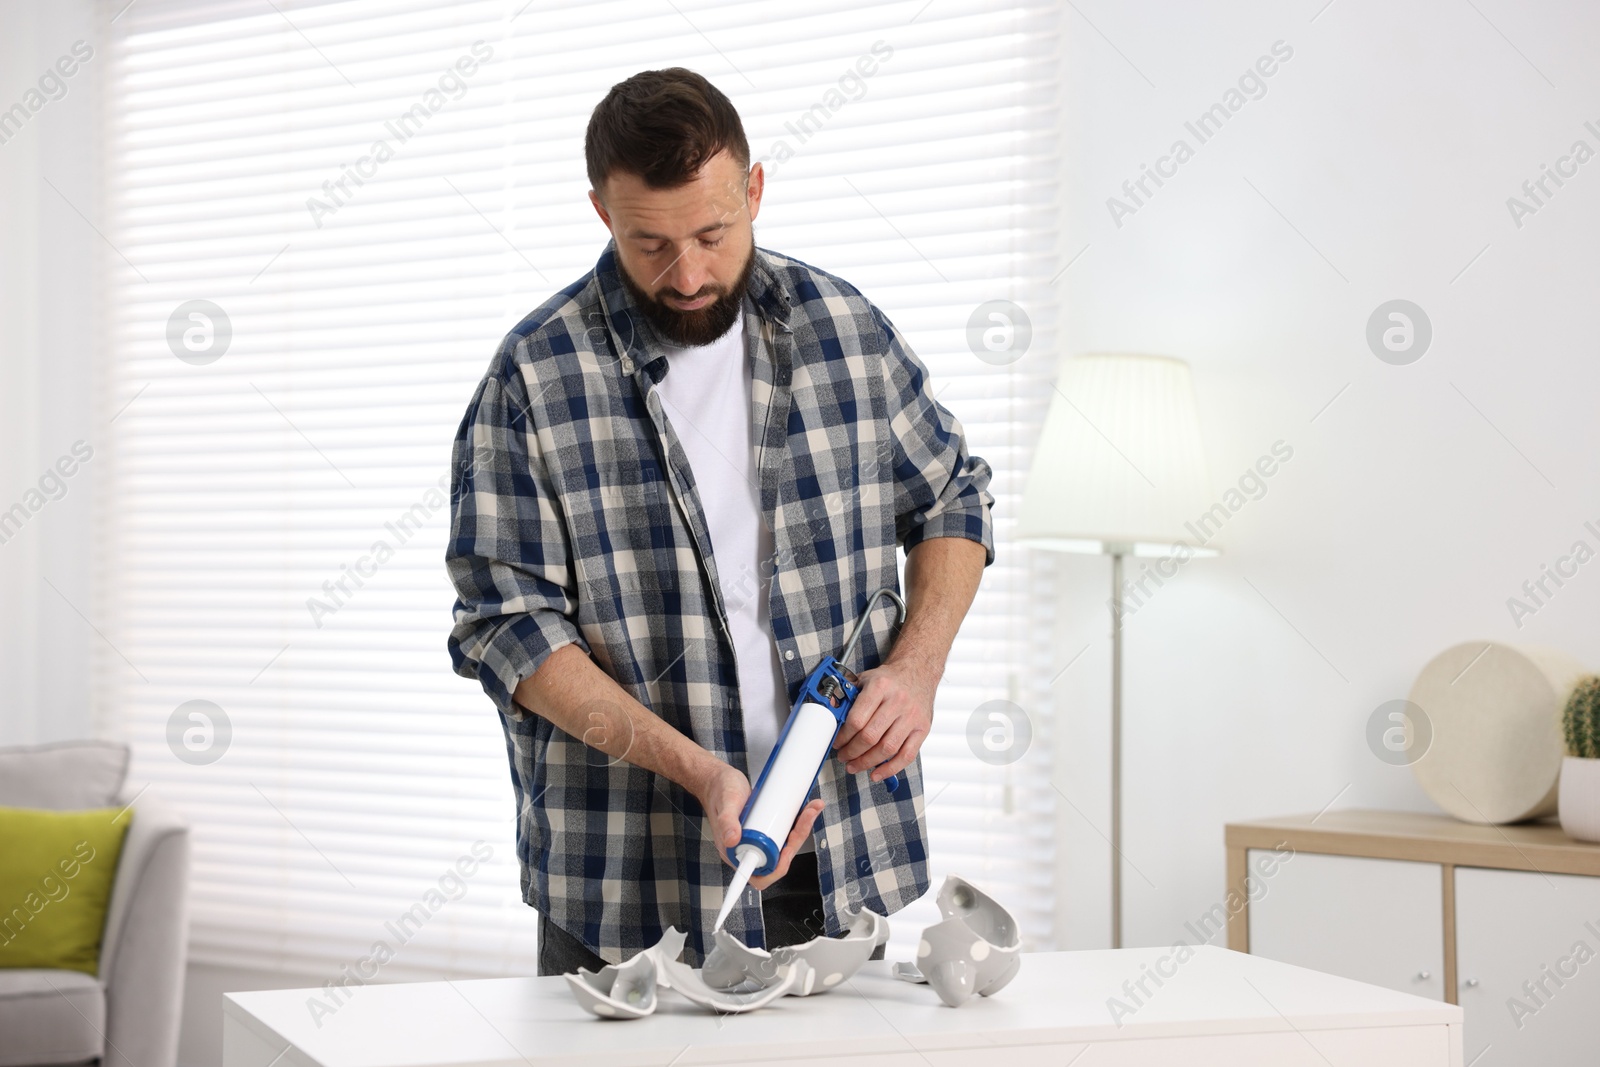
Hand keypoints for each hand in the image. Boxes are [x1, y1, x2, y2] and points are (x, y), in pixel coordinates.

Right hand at [691, 758, 824, 890]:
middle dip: (797, 839)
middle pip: (779, 858)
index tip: (786, 855)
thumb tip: (732, 840)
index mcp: (735, 852)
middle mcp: (749, 849)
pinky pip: (785, 832)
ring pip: (785, 844)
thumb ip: (726, 821)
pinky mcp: (766, 828)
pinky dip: (798, 822)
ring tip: (812, 808)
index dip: (775, 870)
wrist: (719, 780)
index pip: (757, 874)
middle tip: (807, 816)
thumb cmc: (718, 792)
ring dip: (801, 829)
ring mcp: (759, 839)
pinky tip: (806, 809)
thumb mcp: (725, 803)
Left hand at [833, 660, 935, 782]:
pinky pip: (907, 755)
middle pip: (870, 736)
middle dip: (852, 752)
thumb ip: (847, 695)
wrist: (918, 672)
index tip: (837, 743)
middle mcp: (898, 701)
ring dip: (867, 762)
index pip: (857, 719)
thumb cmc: (889, 680)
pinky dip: (890, 769)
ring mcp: (912, 716)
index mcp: (880, 687)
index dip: (843, 736)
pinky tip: (877, 773)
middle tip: (844, 757)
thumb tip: (830, 710)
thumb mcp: (865, 679)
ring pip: (887, 749)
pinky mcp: (923, 728)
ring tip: (855, 766)